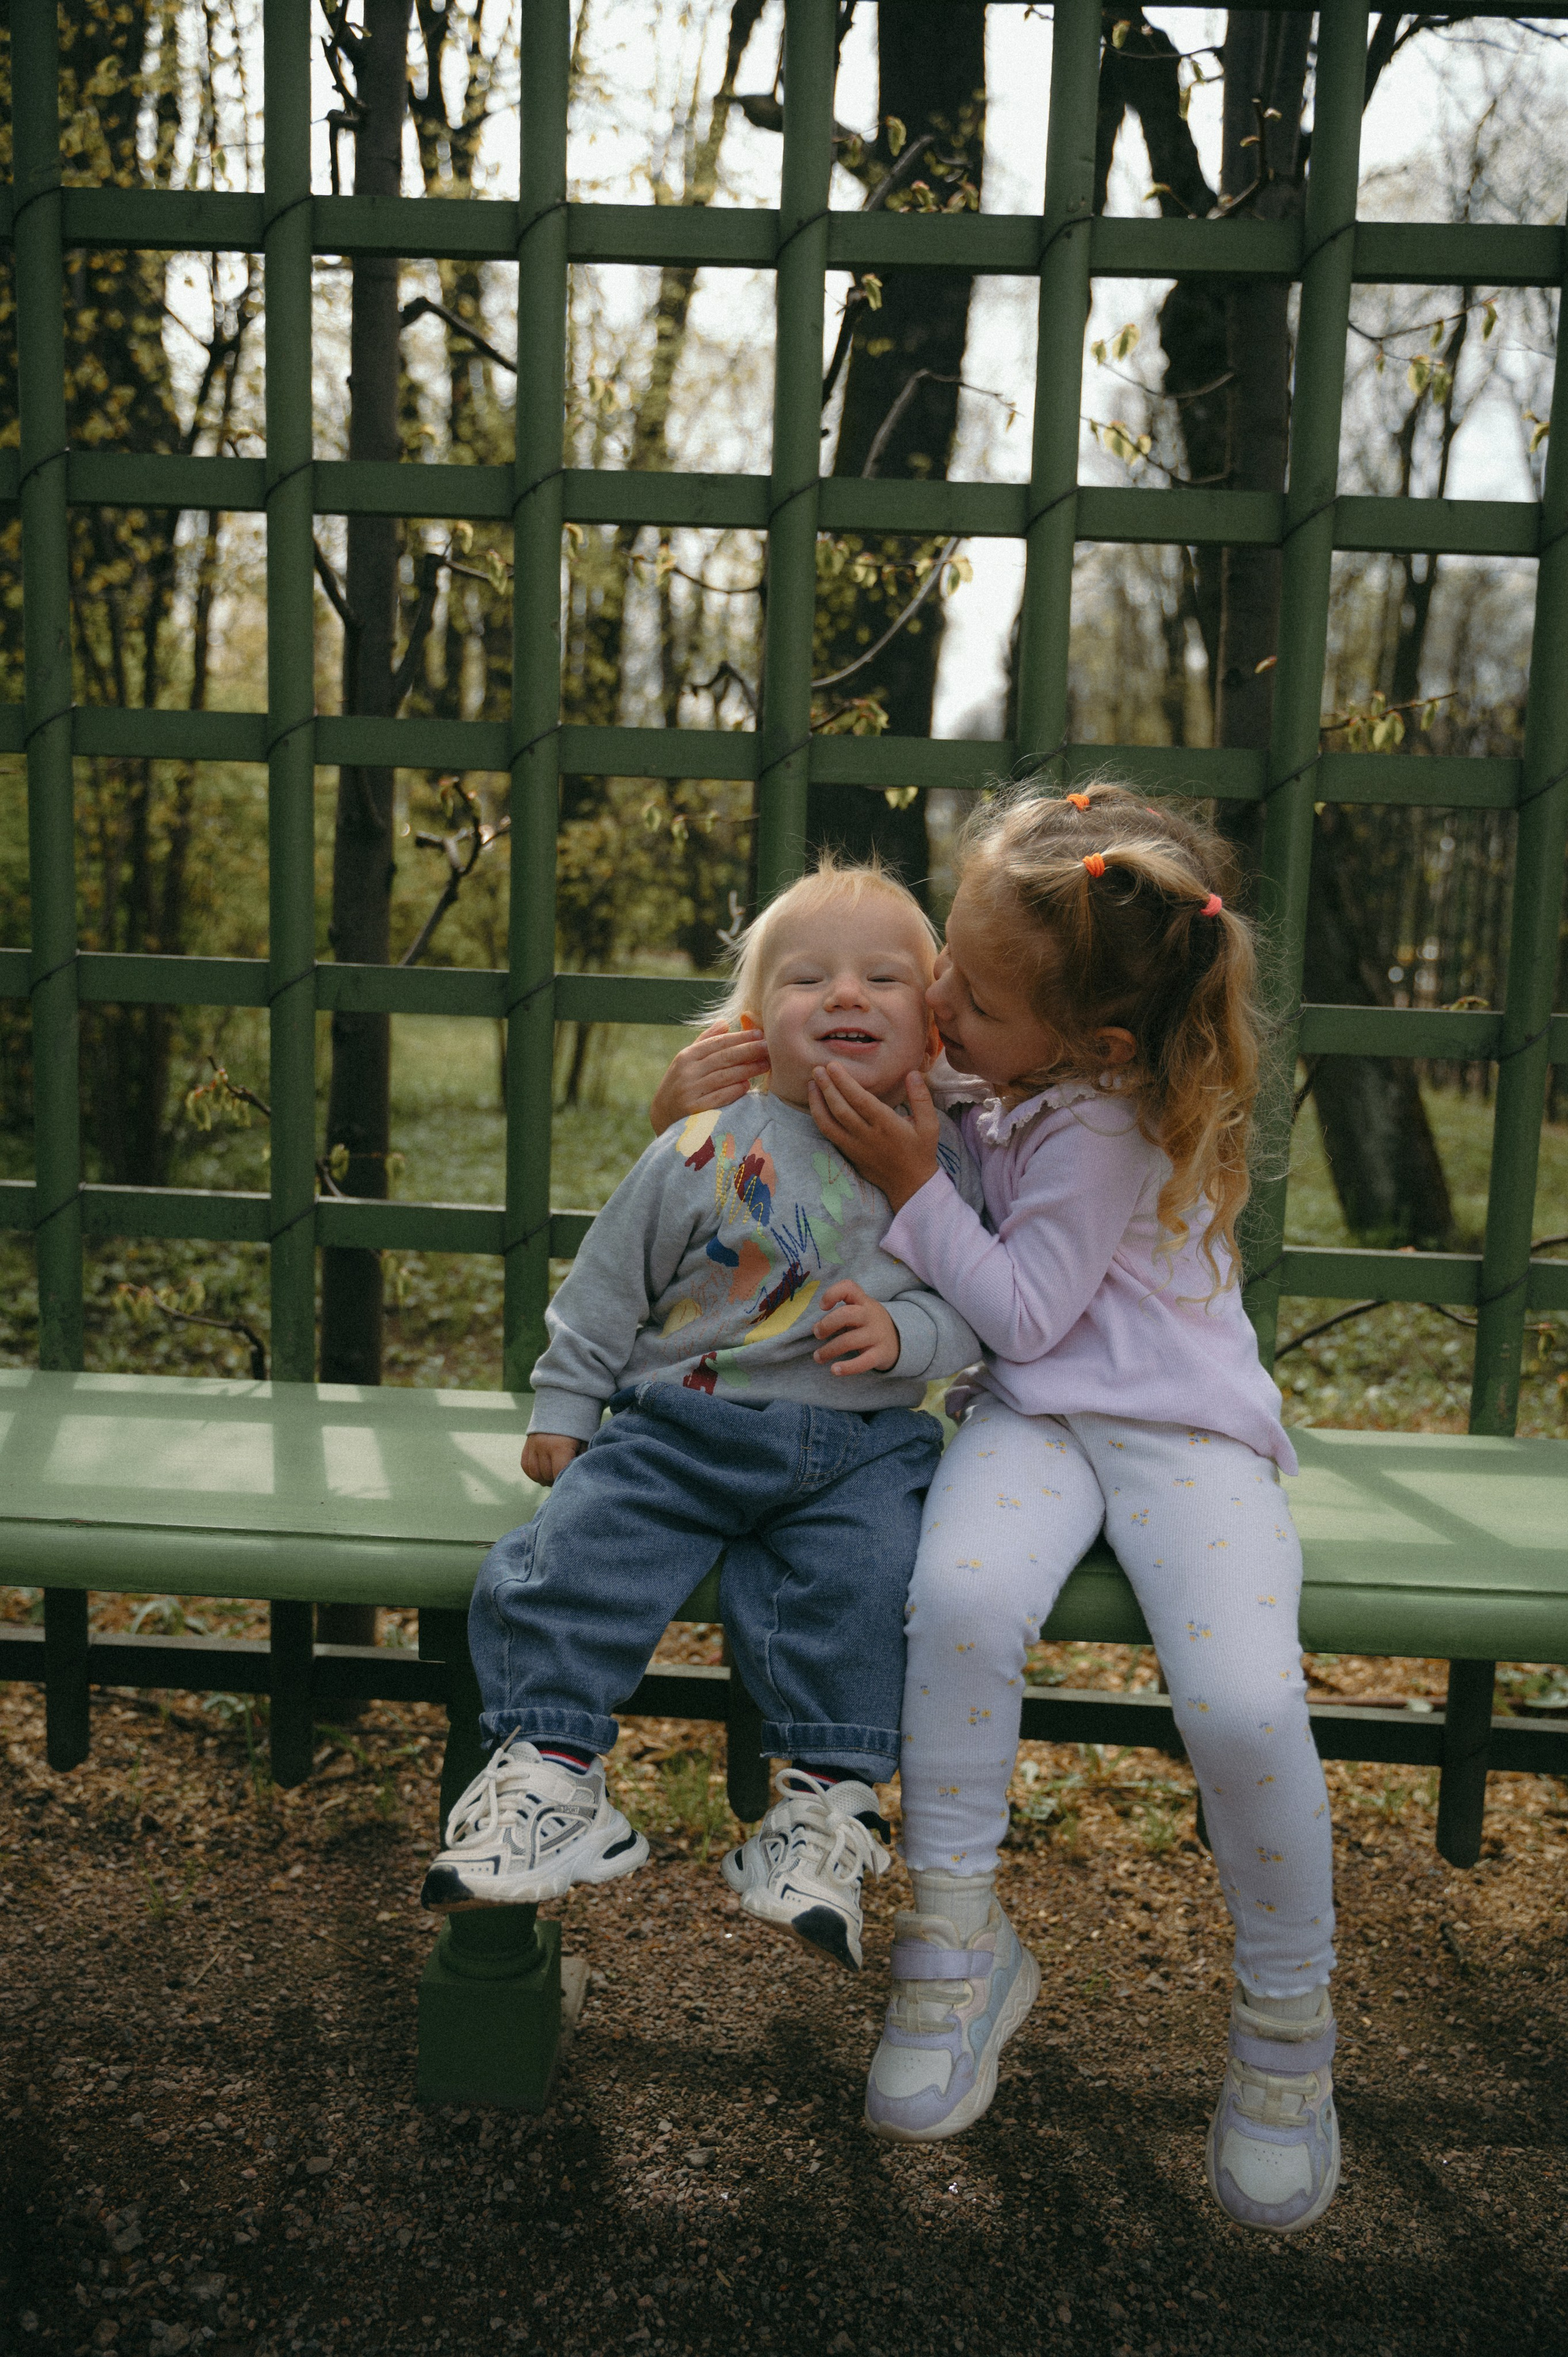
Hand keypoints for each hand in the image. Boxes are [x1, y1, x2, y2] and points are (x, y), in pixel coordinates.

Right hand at [522, 1432, 584, 1485]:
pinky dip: (534, 1473)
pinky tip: (544, 1474)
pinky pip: (526, 1467)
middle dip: (556, 1480)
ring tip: (554, 1477)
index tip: (570, 1481)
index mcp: (559, 1446)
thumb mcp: (584, 1442)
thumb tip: (577, 1477)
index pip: (558, 1473)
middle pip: (547, 1475)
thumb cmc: (578, 1428)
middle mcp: (543, 1446)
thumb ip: (581, 1459)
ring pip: (535, 1474)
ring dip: (544, 1479)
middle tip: (564, 1478)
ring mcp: (532, 1446)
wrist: (562, 1407)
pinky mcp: (527, 1446)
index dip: (564, 1480)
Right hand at [649, 1020, 770, 1132]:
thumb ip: (706, 1041)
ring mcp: (689, 1091)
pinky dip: (734, 1090)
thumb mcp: (687, 1061)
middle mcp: (687, 1072)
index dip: (740, 1037)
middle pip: (723, 1058)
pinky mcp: (693, 1110)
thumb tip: (724, 1022)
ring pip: (723, 1076)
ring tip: (765, 1064)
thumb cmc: (681, 1084)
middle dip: (748, 1050)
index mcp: (687, 1056)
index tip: (759, 1034)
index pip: (717, 1043)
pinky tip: (748, 1086)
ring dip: (747, 1070)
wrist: (663, 1115)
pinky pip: (718, 1097)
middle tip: (768, 1047)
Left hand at [807, 1063, 941, 1210]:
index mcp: (887, 1125)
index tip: (833, 1066)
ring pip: (829, 1123)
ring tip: (811, 1084)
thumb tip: (913, 1073)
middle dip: (827, 1087)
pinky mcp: (849, 1154)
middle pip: (840, 1109)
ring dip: (817, 1103)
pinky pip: (829, 1135)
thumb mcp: (930, 1125)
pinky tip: (816, 1105)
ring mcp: (855, 1147)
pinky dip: (820, 1118)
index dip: (844, 1083)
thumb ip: (921, 1098)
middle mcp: (867, 1135)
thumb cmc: (921, 1151)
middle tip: (817, 1069)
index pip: (860, 1100)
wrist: (911, 1185)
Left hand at [812, 1278, 899, 1376]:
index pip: (849, 1287)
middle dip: (827, 1324)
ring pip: (849, 1341)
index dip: (832, 1294)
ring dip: (829, 1350)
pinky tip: (834, 1370)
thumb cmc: (869, 1324)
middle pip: (846, 1314)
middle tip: (817, 1334)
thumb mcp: (859, 1312)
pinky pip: (862, 1362)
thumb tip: (816, 1328)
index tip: (822, 1306)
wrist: (900, 1340)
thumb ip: (838, 1316)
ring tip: (818, 1357)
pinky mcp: (880, 1354)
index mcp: (863, 1302)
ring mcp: (877, 1335)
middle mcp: (871, 1316)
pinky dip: (847, 1368)